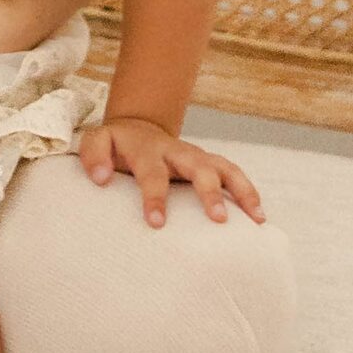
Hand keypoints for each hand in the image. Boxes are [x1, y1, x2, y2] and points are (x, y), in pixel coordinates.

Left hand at [79, 118, 265, 229]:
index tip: (156, 223)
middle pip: (199, 167)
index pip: (152, 173)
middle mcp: (178, 151)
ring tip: (256, 218)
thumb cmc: (116, 146)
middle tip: (218, 219)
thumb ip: (94, 156)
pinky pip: (234, 175)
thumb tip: (102, 178)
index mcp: (148, 150)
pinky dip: (249, 192)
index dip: (154, 196)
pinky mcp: (210, 163)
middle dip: (209, 192)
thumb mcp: (98, 142)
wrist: (138, 129)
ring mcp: (198, 156)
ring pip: (225, 168)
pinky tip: (259, 217)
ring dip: (242, 191)